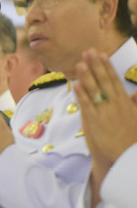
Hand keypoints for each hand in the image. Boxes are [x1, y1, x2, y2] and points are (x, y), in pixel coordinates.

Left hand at [74, 49, 136, 204]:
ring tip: (79, 63)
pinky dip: (81, 94)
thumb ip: (135, 104)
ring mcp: (104, 112)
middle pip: (103, 81)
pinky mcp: (94, 122)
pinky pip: (86, 105)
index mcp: (125, 102)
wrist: (125, 156)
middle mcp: (115, 104)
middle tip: (88, 51)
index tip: (101, 54)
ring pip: (94, 90)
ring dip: (86, 75)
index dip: (107, 66)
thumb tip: (135, 93)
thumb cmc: (131, 139)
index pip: (114, 80)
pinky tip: (76, 84)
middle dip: (95, 65)